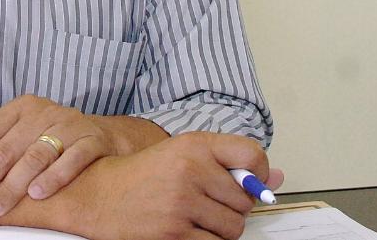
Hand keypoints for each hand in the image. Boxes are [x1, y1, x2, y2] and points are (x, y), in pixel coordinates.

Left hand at [0, 95, 122, 216]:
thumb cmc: (46, 132)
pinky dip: (54, 177)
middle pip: (6, 148)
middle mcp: (42, 113)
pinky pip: (72, 160)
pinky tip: (38, 195)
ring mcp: (68, 126)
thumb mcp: (10, 121)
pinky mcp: (91, 141)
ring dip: (14, 184)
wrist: (100, 136)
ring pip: (36, 156)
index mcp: (19, 108)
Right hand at [78, 132, 279, 239]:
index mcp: (193, 145)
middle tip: (204, 202)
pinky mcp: (175, 233)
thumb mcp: (184, 156)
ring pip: (234, 227)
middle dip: (231, 207)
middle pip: (244, 201)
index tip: (248, 182)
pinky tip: (186, 230)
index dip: (258, 174)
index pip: (252, 156)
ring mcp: (182, 202)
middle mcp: (190, 169)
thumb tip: (277, 179)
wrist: (99, 195)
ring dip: (220, 229)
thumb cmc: (144, 176)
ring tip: (194, 217)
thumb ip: (230, 163)